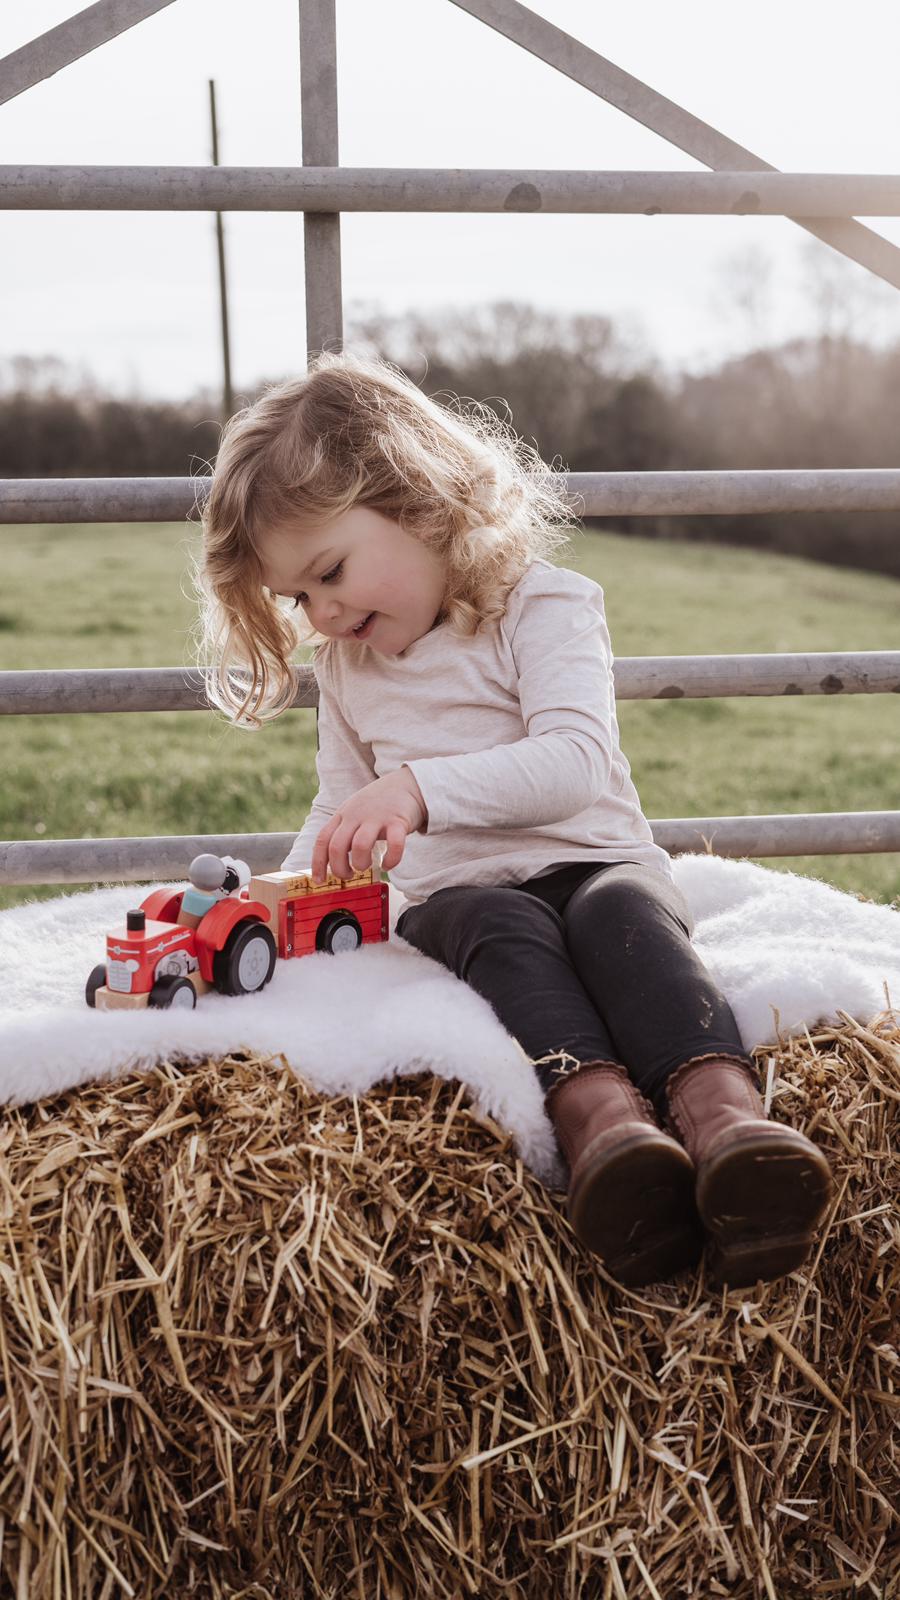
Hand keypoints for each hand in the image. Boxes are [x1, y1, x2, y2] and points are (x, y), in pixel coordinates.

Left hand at [312, 768, 426, 881]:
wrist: (408, 784)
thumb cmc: (379, 804)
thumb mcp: (354, 812)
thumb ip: (344, 832)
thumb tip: (333, 862)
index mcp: (343, 815)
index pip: (323, 840)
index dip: (318, 863)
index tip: (320, 880)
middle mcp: (356, 815)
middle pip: (337, 846)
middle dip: (339, 868)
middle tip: (348, 875)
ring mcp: (377, 817)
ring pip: (360, 846)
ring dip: (361, 863)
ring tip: (367, 866)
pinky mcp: (398, 821)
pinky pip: (393, 845)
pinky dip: (390, 860)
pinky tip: (388, 864)